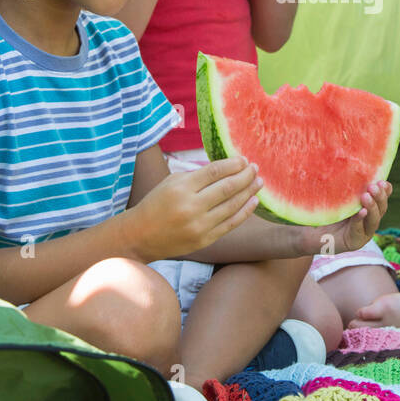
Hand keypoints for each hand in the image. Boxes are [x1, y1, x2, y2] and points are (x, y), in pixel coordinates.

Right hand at [126, 157, 260, 261]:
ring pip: (232, 206)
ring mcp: (199, 225)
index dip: (233, 164)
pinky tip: (253, 201)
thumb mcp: (172, 182)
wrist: (140, 235)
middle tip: (256, 168)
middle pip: (228, 188)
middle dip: (245, 176)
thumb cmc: (157, 203)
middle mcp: (191, 206)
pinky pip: (230, 224)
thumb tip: (228, 169)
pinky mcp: (204, 240)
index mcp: (182, 187)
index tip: (244, 160)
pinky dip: (245, 212)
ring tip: (259, 182)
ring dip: (249, 192)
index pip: (215, 171)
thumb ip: (198, 175)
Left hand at [312, 181, 390, 255]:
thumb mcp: (338, 196)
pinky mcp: (354, 243)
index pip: (382, 199)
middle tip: (373, 187)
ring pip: (374, 221)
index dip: (385, 191)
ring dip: (372, 208)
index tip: (383, 181)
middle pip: (381, 209)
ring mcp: (363, 233)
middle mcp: (369, 221)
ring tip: (366, 197)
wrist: (310, 233)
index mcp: (369, 208)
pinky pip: (359, 231)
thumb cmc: (324, 211)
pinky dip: (360, 221)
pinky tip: (360, 212)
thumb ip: (348, 186)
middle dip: (379, 197)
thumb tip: (350, 163)